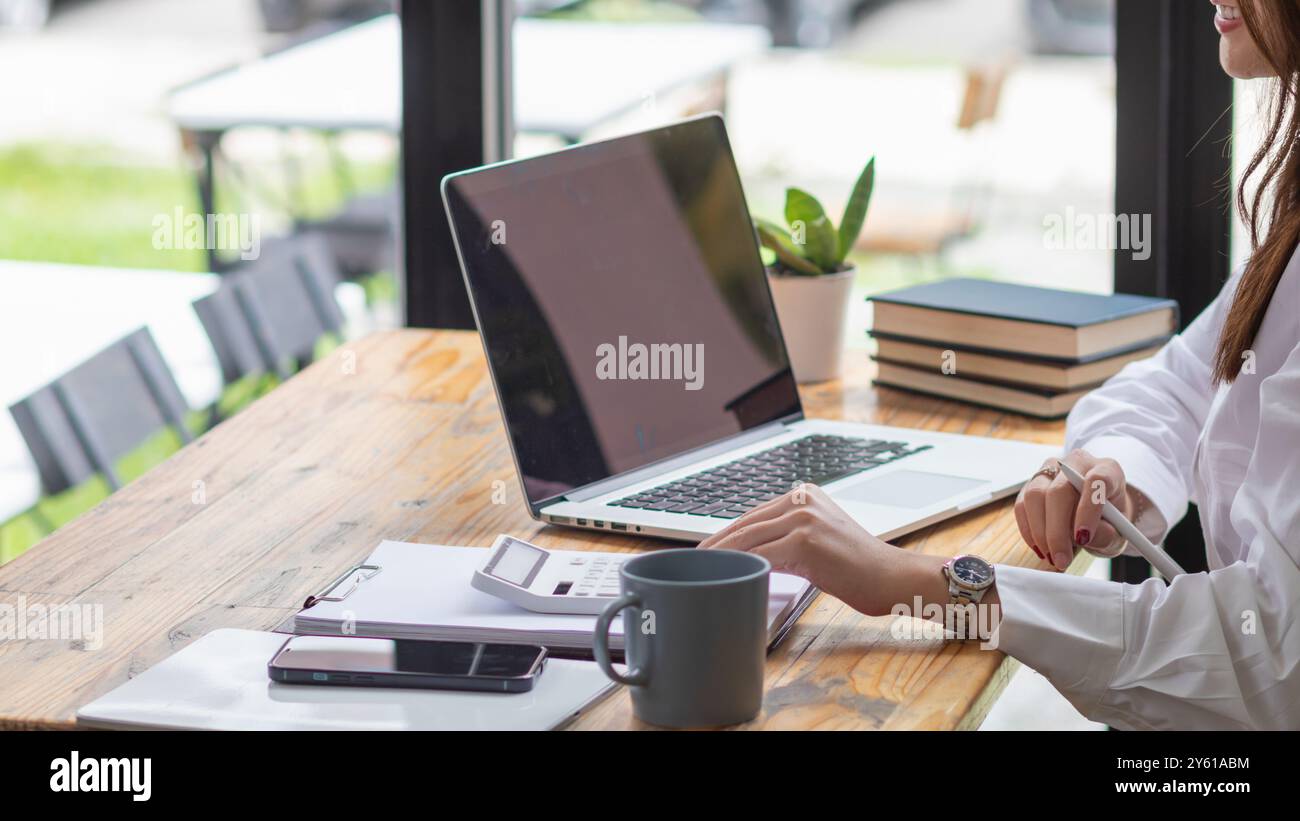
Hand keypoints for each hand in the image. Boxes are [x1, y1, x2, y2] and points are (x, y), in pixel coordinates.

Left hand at [697, 484, 946, 616]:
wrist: (891, 577)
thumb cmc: (858, 567)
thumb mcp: (818, 540)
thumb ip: (788, 536)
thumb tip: (751, 552)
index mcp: (805, 494)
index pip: (754, 515)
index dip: (726, 534)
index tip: (706, 550)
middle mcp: (802, 499)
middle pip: (747, 523)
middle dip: (717, 544)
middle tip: (696, 562)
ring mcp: (804, 517)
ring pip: (748, 537)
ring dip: (722, 555)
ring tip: (704, 571)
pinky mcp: (805, 540)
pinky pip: (761, 554)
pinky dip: (741, 566)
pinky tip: (728, 576)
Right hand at [1014, 449, 1131, 571]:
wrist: (1099, 513)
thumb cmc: (1111, 521)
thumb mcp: (1119, 533)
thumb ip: (1106, 535)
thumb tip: (1083, 537)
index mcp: (1107, 469)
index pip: (1096, 481)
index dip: (1088, 509)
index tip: (1083, 537)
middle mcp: (1076, 464)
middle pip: (1059, 490)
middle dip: (1057, 530)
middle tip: (1061, 558)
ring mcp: (1050, 471)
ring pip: (1035, 496)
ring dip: (1040, 532)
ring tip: (1052, 556)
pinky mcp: (1031, 484)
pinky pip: (1021, 506)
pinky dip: (1028, 531)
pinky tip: (1040, 547)